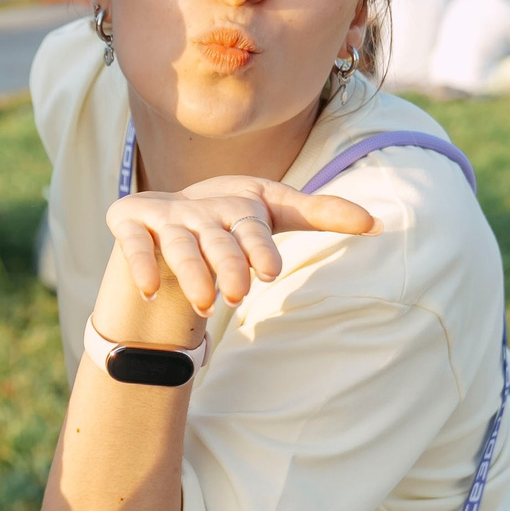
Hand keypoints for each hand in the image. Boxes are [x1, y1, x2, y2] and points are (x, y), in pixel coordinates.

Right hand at [103, 175, 375, 318]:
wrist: (165, 213)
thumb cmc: (229, 219)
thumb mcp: (274, 211)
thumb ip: (321, 213)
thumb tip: (379, 223)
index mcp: (238, 206)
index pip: (251, 226)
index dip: (259, 247)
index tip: (271, 273)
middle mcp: (201, 211)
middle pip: (217, 239)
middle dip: (227, 264)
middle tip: (239, 295)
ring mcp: (164, 218)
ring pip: (179, 245)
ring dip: (191, 272)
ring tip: (205, 304)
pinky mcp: (129, 223)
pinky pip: (133, 244)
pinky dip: (141, 263)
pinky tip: (152, 289)